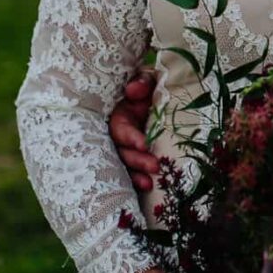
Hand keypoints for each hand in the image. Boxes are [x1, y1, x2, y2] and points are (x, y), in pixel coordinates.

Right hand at [112, 70, 161, 191]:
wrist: (150, 105)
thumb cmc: (146, 95)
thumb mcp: (144, 85)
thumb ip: (141, 84)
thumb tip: (133, 91)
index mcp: (119, 119)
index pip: (121, 130)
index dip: (131, 138)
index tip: (144, 145)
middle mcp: (118, 138)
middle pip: (122, 152)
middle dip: (137, 161)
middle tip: (155, 166)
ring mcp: (123, 151)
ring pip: (124, 166)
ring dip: (135, 175)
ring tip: (150, 184)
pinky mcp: (131, 162)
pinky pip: (130, 175)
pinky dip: (136, 182)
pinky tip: (147, 188)